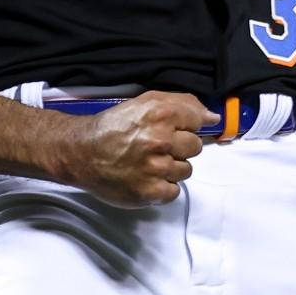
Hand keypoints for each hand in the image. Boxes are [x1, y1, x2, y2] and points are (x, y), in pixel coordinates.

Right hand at [51, 91, 219, 206]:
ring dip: (171, 168)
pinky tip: (147, 178)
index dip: (186, 126)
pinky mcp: (150, 192)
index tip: (173, 130)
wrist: (82, 152)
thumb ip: (183, 104)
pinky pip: (174, 191)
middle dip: (179, 147)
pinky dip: (163, 187)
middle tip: (157, 147)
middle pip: (195, 147)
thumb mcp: (146, 102)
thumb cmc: (115, 126)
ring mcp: (156, 168)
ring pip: (185, 170)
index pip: (198, 121)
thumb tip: (213, 118)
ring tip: (149, 163)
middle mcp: (160, 140)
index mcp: (161, 114)